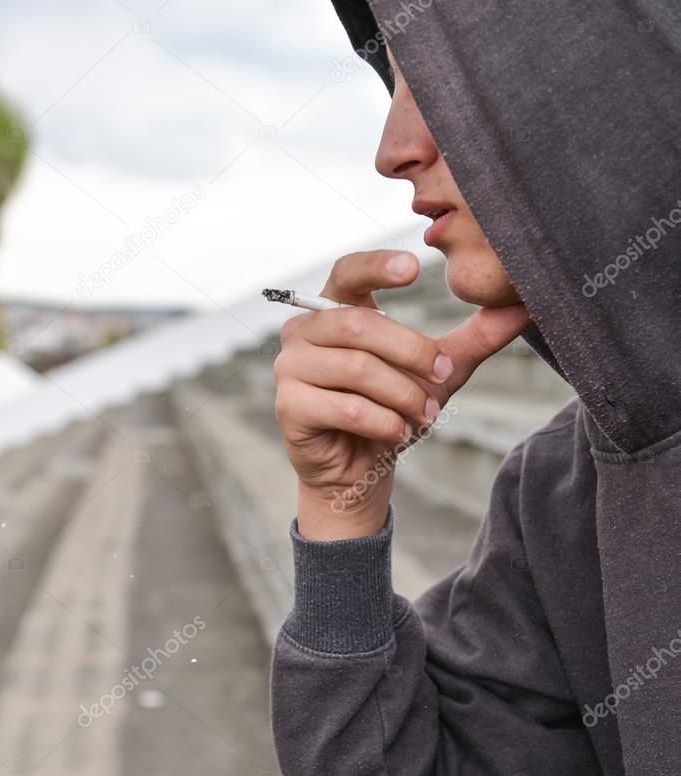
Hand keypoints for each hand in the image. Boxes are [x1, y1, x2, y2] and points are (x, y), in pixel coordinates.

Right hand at [273, 249, 530, 530]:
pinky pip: (346, 407)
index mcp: (334, 310)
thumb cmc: (391, 410)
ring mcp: (291, 368)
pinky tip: (398, 433)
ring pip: (357, 369)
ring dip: (402, 395)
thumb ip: (473, 339)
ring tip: (423, 414)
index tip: (414, 268)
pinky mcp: (289, 407)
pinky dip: (383, 422)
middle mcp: (304, 332)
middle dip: (412, 353)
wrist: (359, 471)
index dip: (377, 266)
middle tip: (441, 379)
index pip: (348, 271)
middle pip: (360, 326)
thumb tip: (523, 308)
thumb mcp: (437, 372)